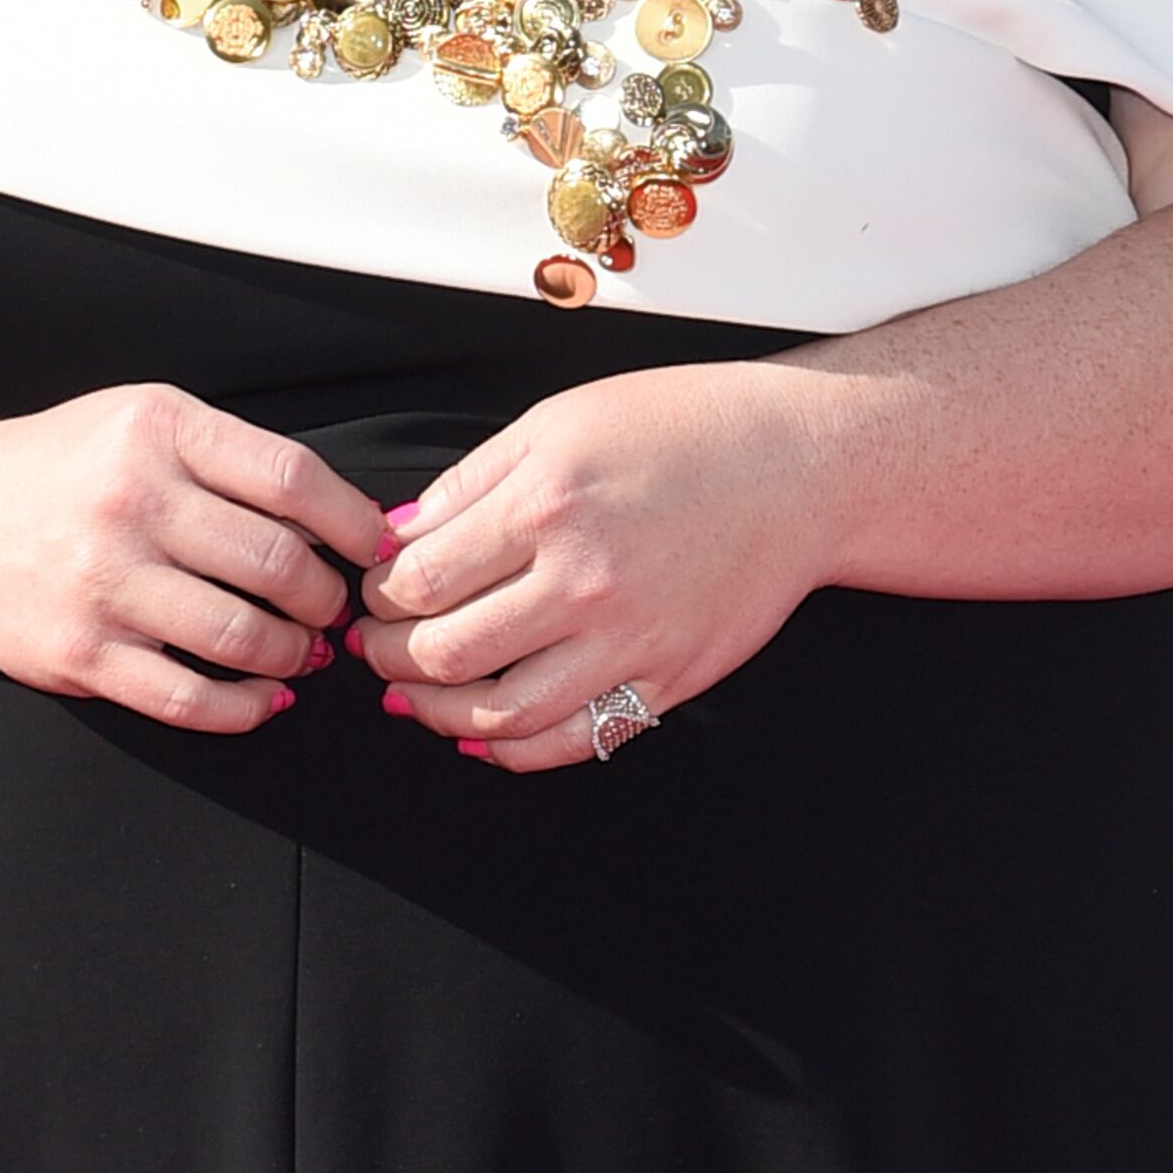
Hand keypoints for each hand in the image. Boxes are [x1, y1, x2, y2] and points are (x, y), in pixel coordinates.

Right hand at [0, 384, 392, 733]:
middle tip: (331, 607)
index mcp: (157, 432)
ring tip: (301, 650)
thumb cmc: (67, 473)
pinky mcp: (81, 654)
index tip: (374, 549)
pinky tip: (264, 697)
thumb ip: (234, 460)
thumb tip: (348, 522)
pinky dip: (245, 707)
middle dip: (326, 597)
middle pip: (277, 564)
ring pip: (242, 637)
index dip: (352, 523)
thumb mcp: (144, 427)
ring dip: (294, 654)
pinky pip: (190, 698)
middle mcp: (129, 503)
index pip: (292, 480)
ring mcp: (102, 583)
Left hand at [359, 361, 856, 772]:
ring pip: (497, 712)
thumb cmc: (684, 429)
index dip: (376, 597)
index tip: (372, 595)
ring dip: (436, 711)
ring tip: (414, 694)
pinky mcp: (665, 680)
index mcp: (545, 505)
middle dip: (389, 656)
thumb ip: (471, 482)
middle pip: (444, 652)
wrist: (799, 468)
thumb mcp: (560, 422)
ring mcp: (627, 640)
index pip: (418, 580)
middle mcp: (582, 580)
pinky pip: (569, 740)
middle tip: (375, 647)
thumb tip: (397, 536)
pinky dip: (509, 751)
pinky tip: (479, 734)